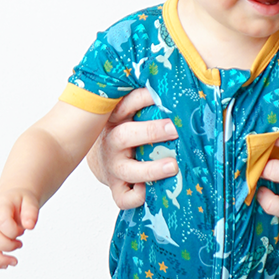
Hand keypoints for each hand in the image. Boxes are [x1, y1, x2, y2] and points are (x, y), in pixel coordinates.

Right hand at [0, 190, 38, 268]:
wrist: (10, 200)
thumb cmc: (19, 201)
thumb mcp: (30, 201)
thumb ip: (31, 211)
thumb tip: (30, 225)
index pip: (1, 221)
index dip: (14, 230)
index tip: (22, 230)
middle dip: (8, 246)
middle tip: (19, 244)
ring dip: (0, 259)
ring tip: (14, 261)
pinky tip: (4, 264)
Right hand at [85, 88, 178, 208]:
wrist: (102, 159)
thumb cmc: (125, 131)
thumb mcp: (129, 112)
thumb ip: (146, 100)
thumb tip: (176, 80)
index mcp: (115, 119)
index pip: (126, 104)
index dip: (142, 98)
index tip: (162, 94)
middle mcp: (112, 141)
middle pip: (125, 136)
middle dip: (151, 132)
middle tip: (175, 128)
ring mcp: (114, 167)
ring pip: (128, 170)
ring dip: (151, 169)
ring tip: (172, 166)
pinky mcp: (116, 187)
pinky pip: (124, 197)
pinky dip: (137, 197)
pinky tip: (151, 192)